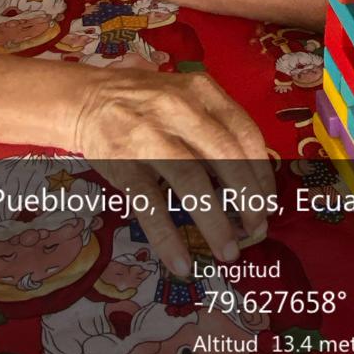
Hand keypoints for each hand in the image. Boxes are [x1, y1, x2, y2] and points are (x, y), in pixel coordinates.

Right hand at [72, 68, 276, 274]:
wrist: (85, 99)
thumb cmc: (145, 103)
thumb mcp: (185, 96)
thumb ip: (215, 125)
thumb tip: (251, 180)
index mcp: (201, 90)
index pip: (245, 132)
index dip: (262, 172)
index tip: (268, 201)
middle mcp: (178, 108)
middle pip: (225, 157)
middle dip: (248, 199)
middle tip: (257, 229)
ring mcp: (148, 136)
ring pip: (192, 182)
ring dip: (215, 222)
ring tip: (229, 252)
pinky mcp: (122, 163)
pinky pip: (150, 205)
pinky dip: (167, 237)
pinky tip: (181, 262)